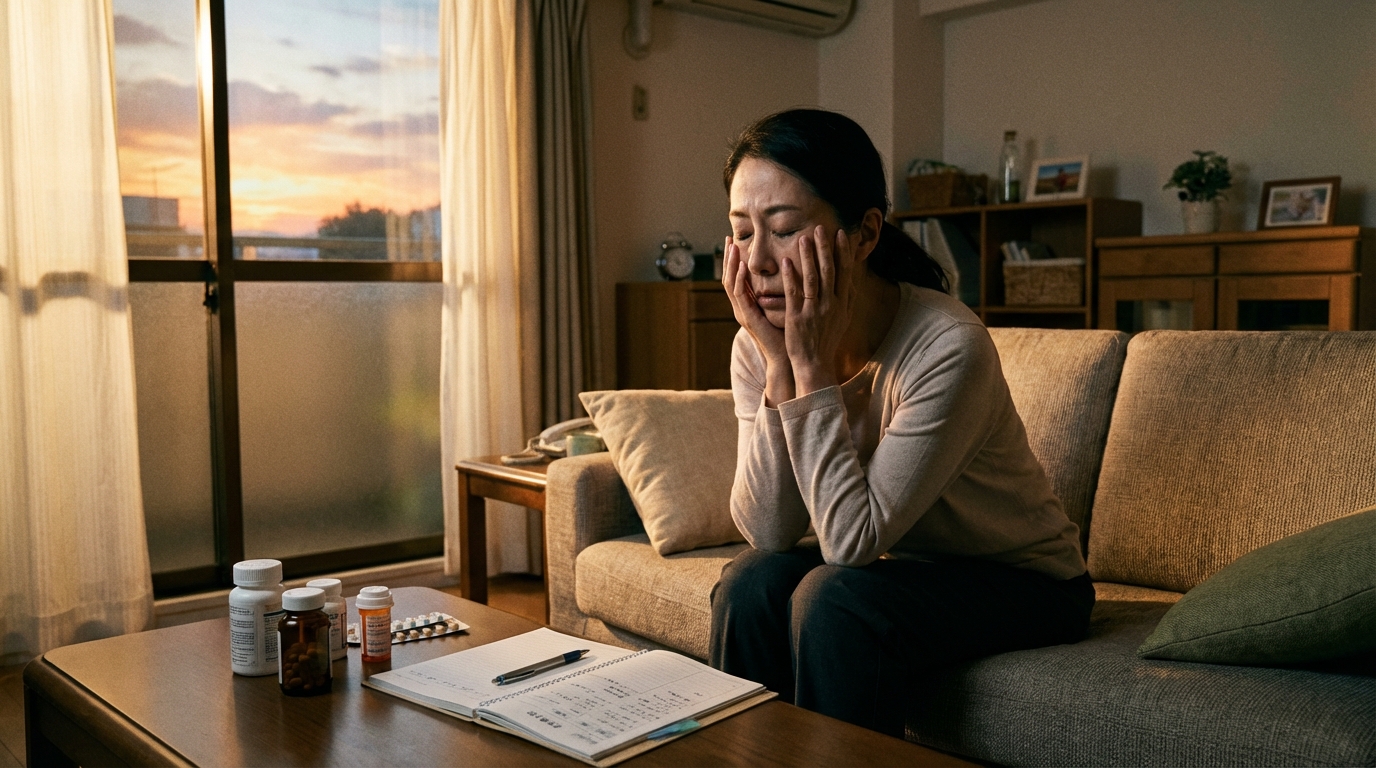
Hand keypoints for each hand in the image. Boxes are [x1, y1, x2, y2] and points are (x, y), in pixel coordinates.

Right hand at [723, 236, 793, 404]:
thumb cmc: (790, 334)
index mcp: (751, 305)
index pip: (739, 278)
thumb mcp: (785, 307)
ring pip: (731, 285)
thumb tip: (794, 269)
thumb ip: (784, 290)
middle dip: (729, 258)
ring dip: (731, 265)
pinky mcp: (749, 320)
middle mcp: (744, 309)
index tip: (736, 241)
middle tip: (729, 238)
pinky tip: (743, 267)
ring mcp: (744, 314)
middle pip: (730, 278)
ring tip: (732, 247)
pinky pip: (741, 297)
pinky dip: (740, 281)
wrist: (789, 358)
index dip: (736, 260)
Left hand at [782, 226, 854, 395]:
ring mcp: (813, 311)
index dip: (842, 251)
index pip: (844, 272)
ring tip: (803, 238)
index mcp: (842, 304)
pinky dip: (791, 277)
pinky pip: (794, 294)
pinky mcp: (797, 318)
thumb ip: (846, 298)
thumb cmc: (827, 340)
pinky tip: (786, 262)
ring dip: (808, 257)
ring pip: (812, 279)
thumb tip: (852, 278)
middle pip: (829, 271)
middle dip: (825, 248)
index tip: (839, 233)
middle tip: (820, 228)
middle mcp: (830, 305)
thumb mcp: (843, 319)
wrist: (815, 365)